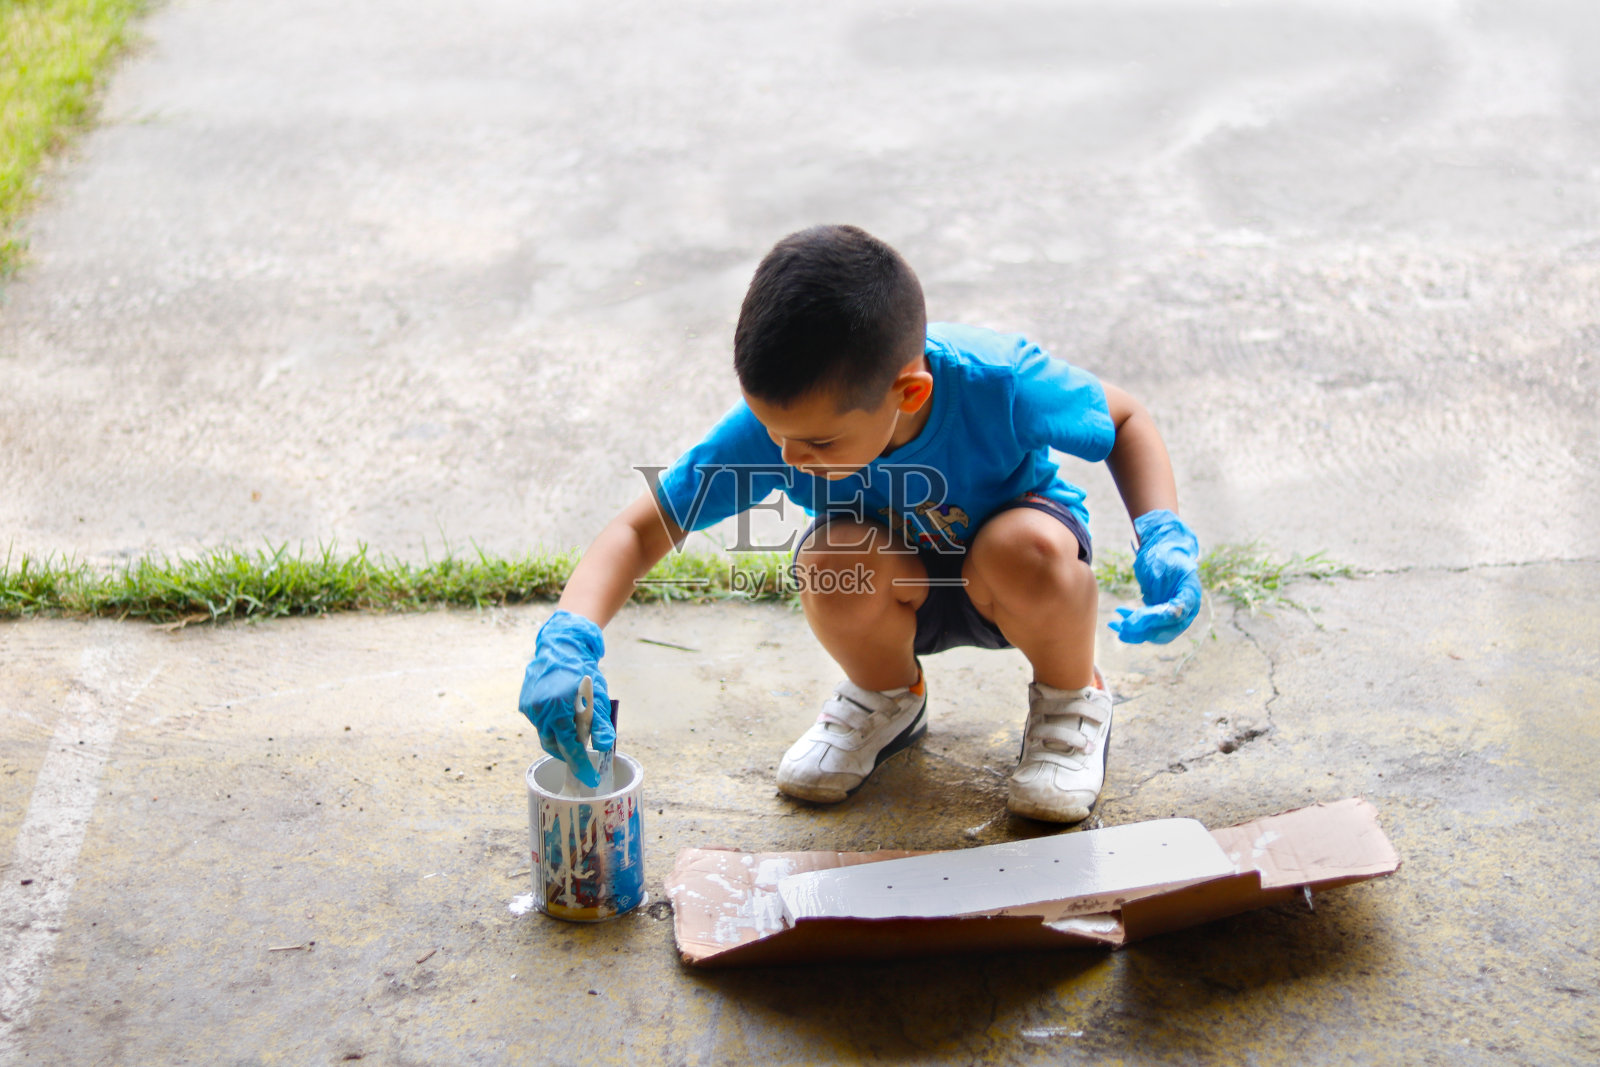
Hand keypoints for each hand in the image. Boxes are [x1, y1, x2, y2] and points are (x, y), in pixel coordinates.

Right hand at [517, 610, 613, 786]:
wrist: (562, 648)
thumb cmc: (583, 672)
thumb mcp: (598, 698)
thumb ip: (600, 724)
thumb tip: (604, 747)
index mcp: (558, 707)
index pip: (569, 746)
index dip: (580, 765)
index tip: (590, 779)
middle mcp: (540, 709)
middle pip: (553, 745)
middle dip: (567, 753)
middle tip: (581, 754)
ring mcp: (529, 707)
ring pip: (544, 734)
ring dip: (558, 737)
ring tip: (572, 729)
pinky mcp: (524, 704)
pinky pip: (539, 723)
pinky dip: (551, 725)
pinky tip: (561, 715)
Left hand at [1109, 510, 1201, 644]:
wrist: (1162, 548)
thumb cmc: (1164, 554)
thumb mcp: (1163, 567)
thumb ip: (1163, 589)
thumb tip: (1168, 612)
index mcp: (1191, 595)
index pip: (1175, 614)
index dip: (1155, 619)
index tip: (1132, 621)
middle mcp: (1186, 609)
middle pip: (1166, 629)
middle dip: (1142, 630)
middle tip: (1122, 626)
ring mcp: (1175, 615)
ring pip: (1155, 633)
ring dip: (1134, 631)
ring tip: (1114, 625)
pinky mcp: (1162, 616)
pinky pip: (1148, 627)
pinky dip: (1133, 624)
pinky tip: (1120, 614)